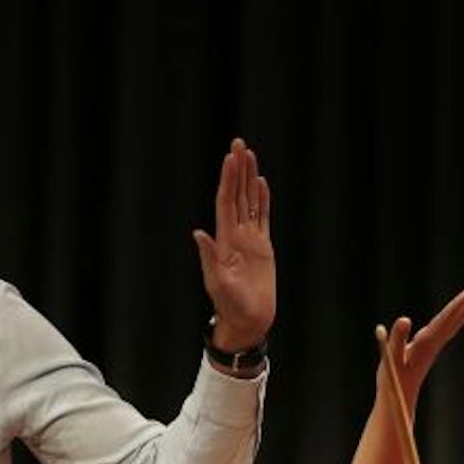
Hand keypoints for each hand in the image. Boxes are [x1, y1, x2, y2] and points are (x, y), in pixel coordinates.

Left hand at [192, 139, 274, 350]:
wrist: (248, 320)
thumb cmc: (231, 305)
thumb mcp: (217, 282)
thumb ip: (209, 257)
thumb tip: (199, 233)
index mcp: (225, 240)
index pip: (226, 202)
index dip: (228, 179)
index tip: (231, 158)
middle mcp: (236, 235)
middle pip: (237, 195)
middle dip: (238, 169)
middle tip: (239, 143)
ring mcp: (249, 240)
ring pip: (250, 201)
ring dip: (249, 179)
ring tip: (250, 155)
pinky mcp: (263, 248)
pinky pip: (263, 217)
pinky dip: (263, 200)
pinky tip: (261, 184)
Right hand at [380, 287, 463, 399]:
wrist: (400, 398)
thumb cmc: (393, 379)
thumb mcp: (391, 358)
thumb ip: (397, 339)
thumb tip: (404, 319)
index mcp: (426, 342)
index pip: (444, 320)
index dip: (456, 306)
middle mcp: (434, 342)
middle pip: (455, 319)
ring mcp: (435, 344)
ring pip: (456, 322)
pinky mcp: (432, 347)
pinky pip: (452, 328)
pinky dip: (463, 318)